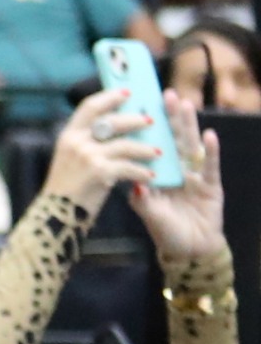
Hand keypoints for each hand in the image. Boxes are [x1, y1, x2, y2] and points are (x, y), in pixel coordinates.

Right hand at [45, 82, 171, 214]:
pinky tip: (151, 176)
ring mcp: (87, 156)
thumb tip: (117, 128)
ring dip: (145, 148)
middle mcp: (76, 142)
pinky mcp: (99, 173)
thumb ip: (88, 142)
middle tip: (151, 121)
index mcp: (68, 135)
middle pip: (112, 121)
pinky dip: (142, 171)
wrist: (55, 215)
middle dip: (135, 120)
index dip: (110, 97)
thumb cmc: (68, 188)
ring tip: (159, 152)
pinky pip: (128, 167)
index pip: (90, 107)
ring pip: (125, 144)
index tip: (127, 92)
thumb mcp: (70, 159)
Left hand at [132, 87, 229, 265]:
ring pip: (190, 145)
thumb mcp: (148, 213)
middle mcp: (176, 169)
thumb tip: (132, 183)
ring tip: (183, 104)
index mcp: (158, 172)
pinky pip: (210, 166)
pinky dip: (209, 152)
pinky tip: (209, 136)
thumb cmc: (166, 230)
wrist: (188, 250)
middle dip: (168, 116)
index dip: (147, 126)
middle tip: (163, 93)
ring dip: (187, 125)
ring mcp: (194, 175)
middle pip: (172, 138)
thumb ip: (141, 198)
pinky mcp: (210, 185)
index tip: (139, 105)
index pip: (151, 144)